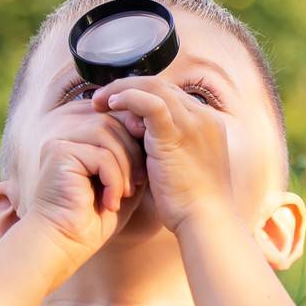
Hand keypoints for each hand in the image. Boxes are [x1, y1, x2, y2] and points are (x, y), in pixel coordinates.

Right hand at [24, 107, 147, 275]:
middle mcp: (67, 137)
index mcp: (80, 141)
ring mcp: (61, 142)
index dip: (135, 138)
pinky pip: (101, 155)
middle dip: (134, 153)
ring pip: (107, 134)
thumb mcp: (123, 185)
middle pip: (112, 123)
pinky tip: (110, 203)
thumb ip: (133, 159)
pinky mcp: (59, 153)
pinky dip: (114, 180)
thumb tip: (152, 133)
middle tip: (139, 184)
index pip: (114, 121)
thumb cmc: (92, 221)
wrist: (64, 244)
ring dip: (125, 166)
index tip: (147, 167)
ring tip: (125, 194)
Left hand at [90, 75, 235, 235]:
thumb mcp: (181, 166)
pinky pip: (149, 102)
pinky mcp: (177, 133)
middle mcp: (203, 116)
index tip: (117, 105)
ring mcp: (193, 122)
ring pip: (153, 86)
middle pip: (161, 85)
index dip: (140, 94)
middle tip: (100, 99)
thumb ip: (164, 146)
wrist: (206, 220)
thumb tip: (138, 139)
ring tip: (98, 103)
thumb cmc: (191, 203)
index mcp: (207, 122)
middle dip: (128, 87)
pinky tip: (109, 106)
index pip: (169, 95)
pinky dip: (127, 98)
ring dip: (121, 89)